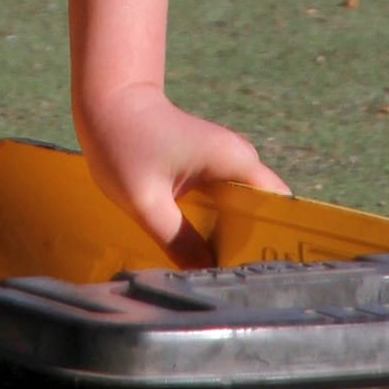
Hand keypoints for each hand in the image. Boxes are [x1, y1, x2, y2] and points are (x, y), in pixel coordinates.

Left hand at [77, 83, 288, 260]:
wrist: (110, 101)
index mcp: (235, 161)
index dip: (276, 241)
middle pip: (263, 214)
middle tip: (237, 286)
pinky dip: (218, 230)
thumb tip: (204, 274)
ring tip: (222, 279)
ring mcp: (225, 166)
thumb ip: (178, 240)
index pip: (278, 207)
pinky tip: (205, 256)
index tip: (262, 275)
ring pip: (243, 213)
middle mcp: (239, 162)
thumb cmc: (123, 143)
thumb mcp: (146, 202)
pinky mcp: (210, 172)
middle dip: (253, 247)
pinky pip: (225, 207)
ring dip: (234, 241)